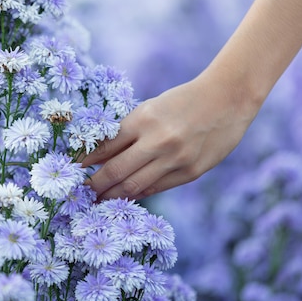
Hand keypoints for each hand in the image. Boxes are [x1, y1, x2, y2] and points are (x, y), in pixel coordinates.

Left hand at [82, 74, 258, 200]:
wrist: (227, 99)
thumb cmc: (183, 101)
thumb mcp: (151, 108)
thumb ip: (129, 131)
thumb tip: (100, 157)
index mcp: (143, 119)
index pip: (105, 146)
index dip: (87, 161)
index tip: (74, 170)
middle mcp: (157, 141)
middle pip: (115, 171)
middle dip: (94, 185)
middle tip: (81, 193)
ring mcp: (175, 159)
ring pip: (134, 185)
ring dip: (113, 195)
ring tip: (99, 200)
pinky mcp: (191, 173)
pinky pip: (156, 188)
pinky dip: (138, 193)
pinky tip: (126, 195)